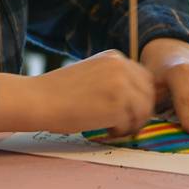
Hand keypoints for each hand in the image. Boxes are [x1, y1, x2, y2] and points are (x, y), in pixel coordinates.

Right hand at [0, 49, 154, 135]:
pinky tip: (103, 129)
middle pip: (149, 94)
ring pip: (144, 111)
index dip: (139, 97)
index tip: (126, 109)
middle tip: (123, 122)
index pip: (144, 78)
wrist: (39, 99)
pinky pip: (131, 125)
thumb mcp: (91, 72)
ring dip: (132, 123)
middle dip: (140, 111)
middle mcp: (121, 66)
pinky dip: (120, 132)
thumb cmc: (60, 91)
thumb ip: (113, 78)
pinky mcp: (118, 106)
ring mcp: (121, 85)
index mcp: (114, 57)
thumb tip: (138, 97)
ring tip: (111, 126)